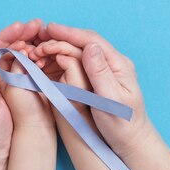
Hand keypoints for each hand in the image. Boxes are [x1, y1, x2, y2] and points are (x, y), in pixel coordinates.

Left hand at [0, 20, 43, 168]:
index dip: (3, 37)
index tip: (19, 28)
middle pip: (0, 48)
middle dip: (18, 35)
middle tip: (37, 25)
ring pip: (11, 56)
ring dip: (26, 43)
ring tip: (42, 33)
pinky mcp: (10, 89)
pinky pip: (19, 68)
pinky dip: (30, 58)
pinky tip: (41, 52)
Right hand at [40, 23, 153, 157]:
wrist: (130, 141)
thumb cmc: (123, 124)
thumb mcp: (112, 100)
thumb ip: (101, 73)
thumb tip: (90, 47)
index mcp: (119, 64)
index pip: (92, 41)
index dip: (70, 33)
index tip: (49, 29)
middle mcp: (112, 63)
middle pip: (84, 43)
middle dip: (61, 38)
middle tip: (38, 39)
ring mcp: (105, 70)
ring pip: (80, 51)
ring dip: (60, 48)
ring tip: (39, 49)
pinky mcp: (97, 79)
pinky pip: (78, 63)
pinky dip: (62, 59)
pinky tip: (49, 59)